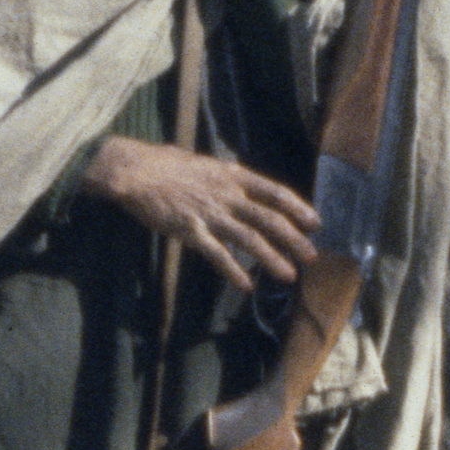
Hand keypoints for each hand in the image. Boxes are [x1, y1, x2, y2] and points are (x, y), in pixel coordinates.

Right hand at [76, 134, 320, 285]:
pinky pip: (216, 254)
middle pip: (269, 218)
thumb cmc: (165, 165)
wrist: (134, 170)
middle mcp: (227, 194)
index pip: (275, 192)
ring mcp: (209, 213)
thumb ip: (225, 180)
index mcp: (232, 175)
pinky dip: (233, 270)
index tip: (315, 223)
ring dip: (272, 258)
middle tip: (311, 257)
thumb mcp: (204, 165)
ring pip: (249, 238)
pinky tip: (246, 284)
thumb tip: (241, 190)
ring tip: (289, 276)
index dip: (298, 208)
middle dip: (293, 239)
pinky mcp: (189, 230)